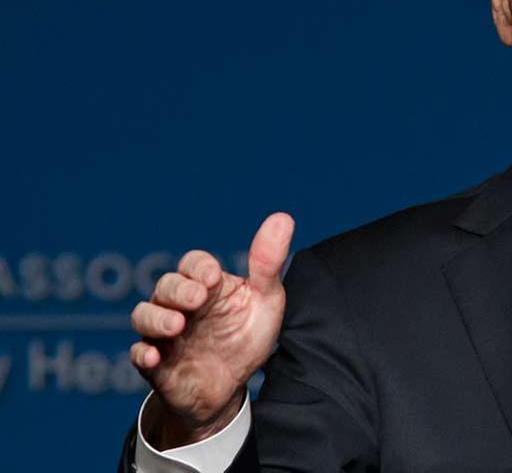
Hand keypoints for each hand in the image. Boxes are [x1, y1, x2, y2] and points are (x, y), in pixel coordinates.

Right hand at [130, 213, 293, 447]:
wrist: (229, 385)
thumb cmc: (245, 336)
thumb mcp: (265, 300)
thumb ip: (268, 263)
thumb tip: (283, 217)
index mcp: (206, 286)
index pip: (193, 264)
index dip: (198, 266)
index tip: (212, 277)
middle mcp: (179, 304)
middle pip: (166, 285)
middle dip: (178, 290)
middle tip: (197, 299)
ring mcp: (163, 333)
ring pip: (144, 315)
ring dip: (156, 318)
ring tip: (176, 326)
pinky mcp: (154, 363)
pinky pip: (137, 353)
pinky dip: (142, 353)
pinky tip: (154, 357)